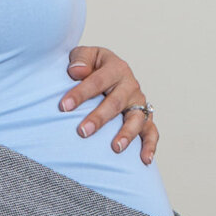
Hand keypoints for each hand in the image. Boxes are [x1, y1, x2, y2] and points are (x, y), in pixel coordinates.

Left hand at [60, 46, 158, 164]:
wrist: (107, 71)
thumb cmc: (92, 66)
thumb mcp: (85, 55)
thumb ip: (80, 59)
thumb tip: (76, 72)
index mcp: (115, 67)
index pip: (97, 81)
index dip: (80, 94)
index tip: (64, 107)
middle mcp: (130, 85)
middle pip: (115, 102)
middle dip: (99, 118)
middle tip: (83, 131)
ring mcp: (139, 102)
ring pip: (136, 119)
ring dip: (126, 133)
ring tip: (116, 147)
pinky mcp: (145, 117)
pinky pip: (151, 131)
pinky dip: (150, 145)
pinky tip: (144, 160)